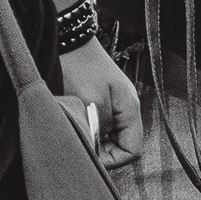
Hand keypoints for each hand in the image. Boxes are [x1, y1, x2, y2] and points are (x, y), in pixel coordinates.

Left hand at [57, 34, 143, 160]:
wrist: (68, 39)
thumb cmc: (79, 66)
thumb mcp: (90, 101)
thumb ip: (98, 128)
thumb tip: (98, 147)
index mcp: (130, 108)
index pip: (132, 149)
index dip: (113, 160)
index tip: (92, 158)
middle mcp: (125, 108)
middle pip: (121, 145)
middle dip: (102, 151)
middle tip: (81, 148)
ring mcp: (113, 104)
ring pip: (109, 137)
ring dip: (93, 140)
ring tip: (77, 135)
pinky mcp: (100, 101)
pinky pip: (99, 126)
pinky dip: (88, 129)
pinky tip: (75, 125)